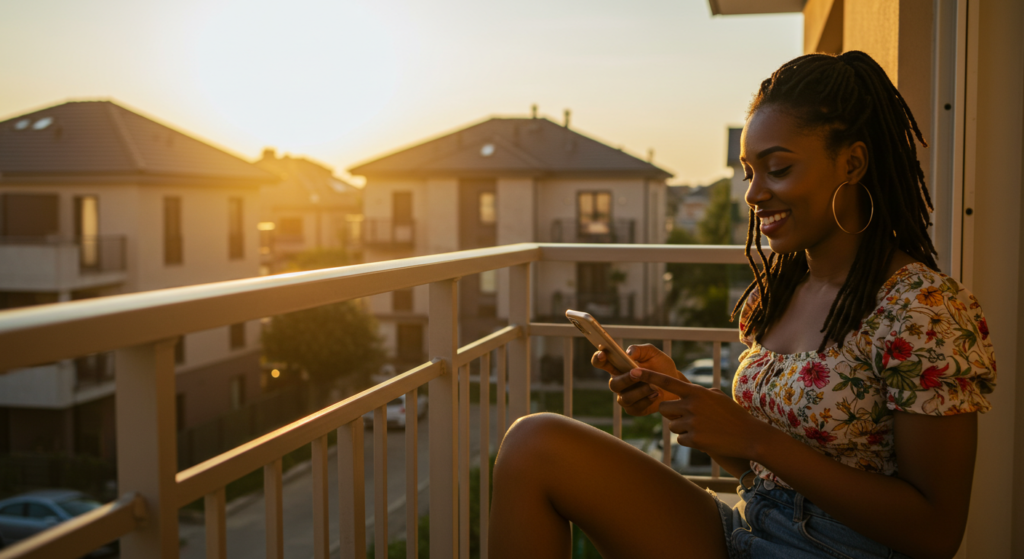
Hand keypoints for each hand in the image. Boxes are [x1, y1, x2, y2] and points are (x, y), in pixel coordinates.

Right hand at [591, 343, 685, 415]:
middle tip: (637, 373)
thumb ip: (640, 350)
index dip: (598, 359)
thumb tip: (629, 353)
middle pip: (613, 384)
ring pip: (624, 398)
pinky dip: (646, 401)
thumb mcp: (653, 353)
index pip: (601, 363)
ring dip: (639, 392)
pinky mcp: (634, 409)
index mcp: (618, 366)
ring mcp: (625, 397)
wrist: (676, 383)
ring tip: (654, 386)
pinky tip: (656, 394)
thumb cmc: (661, 366)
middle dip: (625, 379)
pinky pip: (634, 408)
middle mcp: (619, 382)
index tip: (603, 354)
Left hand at [629, 368, 768, 459]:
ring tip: (701, 428)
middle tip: (686, 417)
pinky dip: (689, 440)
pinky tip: (704, 438)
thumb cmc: (733, 415)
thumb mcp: (716, 397)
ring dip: (682, 428)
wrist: (749, 435)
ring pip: (672, 425)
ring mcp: (692, 422)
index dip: (648, 376)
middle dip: (670, 414)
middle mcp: (691, 405)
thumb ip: (698, 393)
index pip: (667, 382)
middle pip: (664, 409)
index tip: (632, 372)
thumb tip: (683, 393)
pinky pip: (680, 439)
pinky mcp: (694, 439)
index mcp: (696, 392)